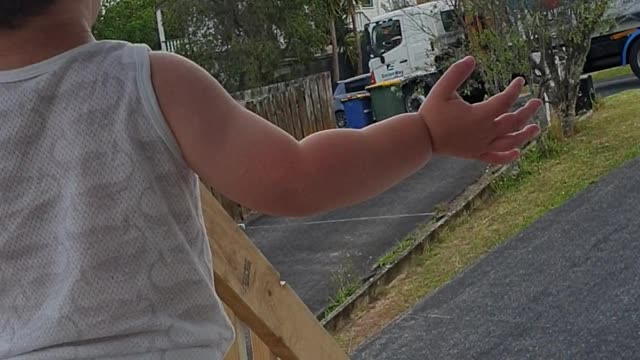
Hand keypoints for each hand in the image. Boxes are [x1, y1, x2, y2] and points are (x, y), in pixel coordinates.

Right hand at [419, 56, 542, 163]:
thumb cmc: (431, 113)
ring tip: (536, 128)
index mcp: (479, 116)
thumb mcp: (441, 89)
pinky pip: (495, 158)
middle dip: (527, 111)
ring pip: (509, 142)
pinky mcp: (475, 154)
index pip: (505, 101)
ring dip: (524, 135)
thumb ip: (456, 73)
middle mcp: (484, 132)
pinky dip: (507, 157)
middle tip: (537, 102)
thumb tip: (471, 58)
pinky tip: (517, 153)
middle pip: (513, 122)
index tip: (520, 80)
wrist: (421, 138)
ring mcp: (481, 145)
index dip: (515, 90)